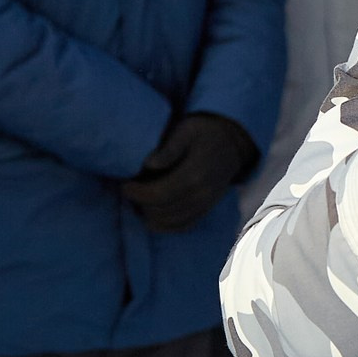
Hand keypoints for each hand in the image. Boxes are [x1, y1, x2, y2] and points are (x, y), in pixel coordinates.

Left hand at [120, 113, 259, 233]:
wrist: (232, 142)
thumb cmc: (204, 132)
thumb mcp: (186, 129)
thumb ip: (169, 148)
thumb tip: (150, 164)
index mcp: (194, 174)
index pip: (158, 195)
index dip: (137, 193)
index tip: (125, 185)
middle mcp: (202, 194)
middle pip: (161, 212)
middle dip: (140, 204)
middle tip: (129, 192)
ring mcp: (206, 205)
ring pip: (170, 223)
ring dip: (150, 216)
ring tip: (139, 201)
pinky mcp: (206, 210)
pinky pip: (183, 227)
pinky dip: (165, 225)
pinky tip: (153, 215)